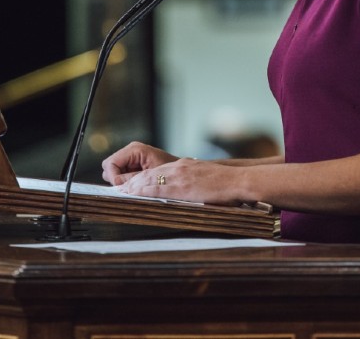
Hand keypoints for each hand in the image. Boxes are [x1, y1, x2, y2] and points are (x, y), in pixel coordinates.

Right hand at [100, 141, 177, 185]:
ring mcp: (130, 159)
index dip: (113, 176)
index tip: (120, 187)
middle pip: (109, 167)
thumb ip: (133, 180)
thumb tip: (117, 185)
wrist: (181, 173)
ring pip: (112, 172)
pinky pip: (120, 175)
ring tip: (135, 186)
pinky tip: (136, 185)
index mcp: (134, 149)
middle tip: (127, 187)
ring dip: (120, 181)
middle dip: (115, 179)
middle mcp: (130, 152)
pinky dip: (125, 182)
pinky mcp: (131, 166)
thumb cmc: (171, 172)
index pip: (110, 163)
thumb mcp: (151, 176)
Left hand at [116, 157, 245, 205]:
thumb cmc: (228, 183)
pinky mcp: (183, 186)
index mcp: (186, 166)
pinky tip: (135, 194)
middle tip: (121, 187)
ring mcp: (181, 176)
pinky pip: (158, 188)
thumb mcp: (207, 177)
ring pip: (151, 179)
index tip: (134, 183)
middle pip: (151, 173)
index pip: (159, 170)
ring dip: (135, 185)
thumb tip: (189, 191)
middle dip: (135, 181)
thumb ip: (195, 181)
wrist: (238, 181)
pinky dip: (144, 190)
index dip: (145, 177)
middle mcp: (180, 168)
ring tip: (122, 191)